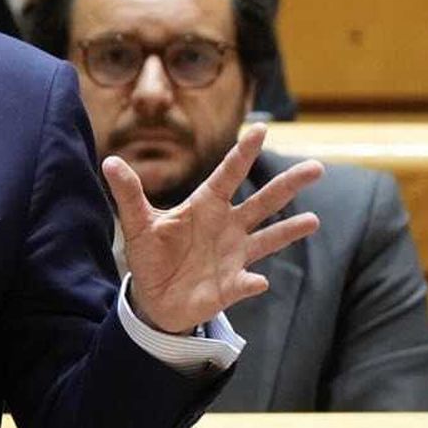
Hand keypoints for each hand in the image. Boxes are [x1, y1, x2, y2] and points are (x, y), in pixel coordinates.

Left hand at [108, 123, 323, 333]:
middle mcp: (227, 226)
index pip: (227, 175)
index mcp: (205, 206)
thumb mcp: (136, 223)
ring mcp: (234, 254)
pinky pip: (246, 282)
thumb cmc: (151, 255)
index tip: (260, 129)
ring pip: (268, 238)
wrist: (155, 298)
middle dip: (287, 185)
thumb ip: (128, 193)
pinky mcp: (232, 284)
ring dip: (289, 231)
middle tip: (317, 167)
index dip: (242, 153)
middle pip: (262, 201)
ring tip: (313, 220)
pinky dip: (251, 282)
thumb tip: (109, 161)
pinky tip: (258, 281)